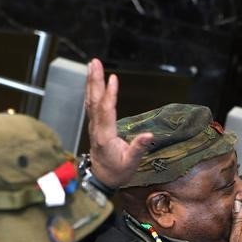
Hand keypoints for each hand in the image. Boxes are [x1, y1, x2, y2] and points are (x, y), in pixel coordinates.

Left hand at [85, 58, 153, 188]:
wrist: (102, 179)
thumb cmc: (118, 172)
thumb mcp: (132, 164)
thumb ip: (139, 148)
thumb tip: (150, 135)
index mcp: (105, 137)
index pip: (107, 112)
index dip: (110, 95)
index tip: (113, 79)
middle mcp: (96, 129)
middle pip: (95, 101)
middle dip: (95, 81)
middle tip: (95, 62)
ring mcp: (93, 126)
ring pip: (91, 100)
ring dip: (91, 82)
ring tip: (92, 64)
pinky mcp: (94, 125)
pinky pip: (91, 104)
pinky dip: (92, 89)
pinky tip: (93, 80)